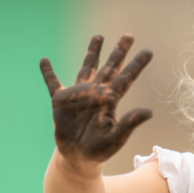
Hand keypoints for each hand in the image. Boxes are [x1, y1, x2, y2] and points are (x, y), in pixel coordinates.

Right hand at [39, 34, 152, 164]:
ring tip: (99, 36)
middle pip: (110, 67)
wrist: (78, 157)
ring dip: (92, 52)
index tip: (148, 51)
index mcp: (110, 99)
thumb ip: (130, 123)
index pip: (126, 77)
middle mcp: (96, 93)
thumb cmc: (100, 149)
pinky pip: (53, 84)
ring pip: (87, 68)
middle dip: (119, 51)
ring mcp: (79, 95)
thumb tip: (149, 111)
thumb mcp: (117, 137)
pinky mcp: (61, 102)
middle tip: (129, 35)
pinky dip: (48, 73)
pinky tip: (43, 60)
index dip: (137, 64)